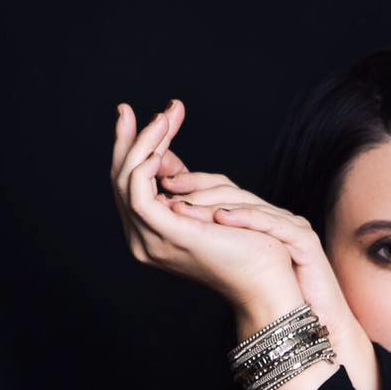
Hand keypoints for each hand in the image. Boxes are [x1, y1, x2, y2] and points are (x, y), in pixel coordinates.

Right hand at [110, 100, 303, 315]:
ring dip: (144, 144)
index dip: (138, 148)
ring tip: (163, 119)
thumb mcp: (211, 203)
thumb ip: (185, 183)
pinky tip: (159, 147)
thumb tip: (163, 154)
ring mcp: (152, 241)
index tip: (154, 117)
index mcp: (153, 234)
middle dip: (134, 139)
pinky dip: (144, 165)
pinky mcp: (169, 234)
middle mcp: (144, 240)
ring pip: (127, 181)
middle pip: (122, 180)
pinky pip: (139, 193)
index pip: (133, 184)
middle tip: (149, 109)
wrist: (268, 280)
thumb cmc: (249, 245)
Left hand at [161, 173, 361, 348]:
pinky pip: (272, 224)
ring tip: (186, 206)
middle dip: (197, 185)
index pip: (222, 188)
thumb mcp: (238, 261)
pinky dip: (246, 219)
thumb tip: (172, 218)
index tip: (160, 182)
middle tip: (167, 185)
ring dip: (214, 201)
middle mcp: (276, 215)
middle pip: (233, 190)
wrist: (305, 318)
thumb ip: (214, 237)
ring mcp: (292, 225)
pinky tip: (221, 219)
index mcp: (259, 218)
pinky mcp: (303, 240)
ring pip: (249, 204)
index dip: (190, 181)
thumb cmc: (272, 294)